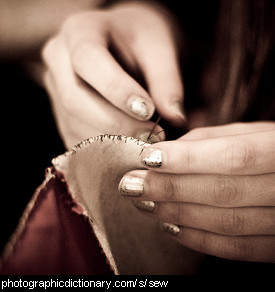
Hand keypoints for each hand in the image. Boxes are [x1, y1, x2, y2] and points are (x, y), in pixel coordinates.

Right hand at [42, 1, 184, 147]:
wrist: (124, 44)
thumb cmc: (142, 41)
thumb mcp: (159, 49)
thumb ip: (167, 81)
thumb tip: (175, 117)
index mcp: (79, 30)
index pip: (88, 59)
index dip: (116, 89)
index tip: (148, 111)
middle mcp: (58, 59)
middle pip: (75, 99)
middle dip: (115, 123)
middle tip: (152, 135)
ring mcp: (55, 89)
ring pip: (74, 124)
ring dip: (110, 141)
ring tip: (144, 144)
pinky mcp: (62, 113)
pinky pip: (75, 137)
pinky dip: (103, 150)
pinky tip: (128, 150)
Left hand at [119, 122, 274, 262]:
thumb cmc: (270, 147)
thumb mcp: (249, 132)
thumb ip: (210, 139)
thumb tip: (167, 152)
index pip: (234, 156)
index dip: (187, 159)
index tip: (147, 158)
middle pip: (224, 192)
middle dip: (171, 188)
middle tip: (132, 183)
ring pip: (227, 223)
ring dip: (179, 214)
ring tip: (145, 203)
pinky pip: (238, 249)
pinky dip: (200, 239)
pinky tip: (170, 227)